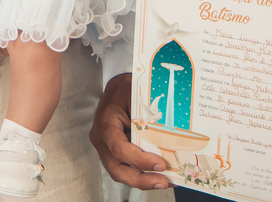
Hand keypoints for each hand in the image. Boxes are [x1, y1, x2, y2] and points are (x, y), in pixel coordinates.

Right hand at [89, 74, 170, 190]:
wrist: (117, 89)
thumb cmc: (127, 89)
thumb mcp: (137, 96)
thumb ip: (148, 117)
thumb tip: (171, 137)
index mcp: (105, 121)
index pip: (118, 147)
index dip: (138, 159)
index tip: (160, 164)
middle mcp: (101, 138)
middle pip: (116, 167)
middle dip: (140, 179)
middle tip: (163, 182)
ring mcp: (105, 147)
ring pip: (119, 172)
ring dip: (142, 181)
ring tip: (163, 182)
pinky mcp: (113, 153)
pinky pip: (124, 168)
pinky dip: (141, 175)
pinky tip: (157, 176)